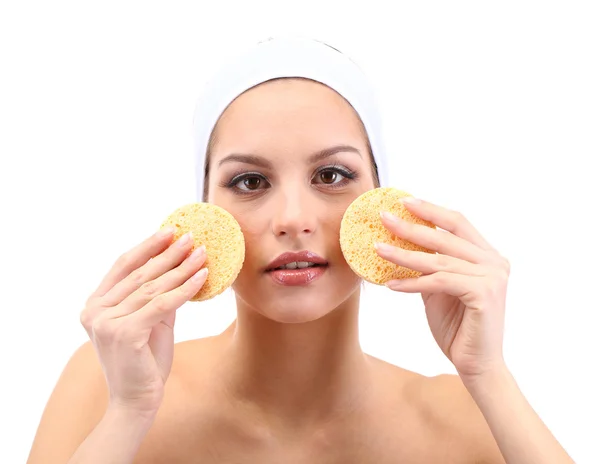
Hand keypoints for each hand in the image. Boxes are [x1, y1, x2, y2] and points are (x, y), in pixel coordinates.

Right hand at [79, 228, 207, 415]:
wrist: (136, 401)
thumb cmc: (144, 361)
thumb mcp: (150, 321)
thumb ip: (156, 295)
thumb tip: (180, 265)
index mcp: (95, 305)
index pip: (123, 266)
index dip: (147, 247)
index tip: (170, 230)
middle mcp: (94, 311)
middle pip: (139, 273)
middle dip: (168, 253)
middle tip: (192, 237)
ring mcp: (106, 322)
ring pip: (152, 287)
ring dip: (181, 268)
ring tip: (202, 253)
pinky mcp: (124, 333)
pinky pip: (162, 304)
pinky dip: (185, 289)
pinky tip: (202, 277)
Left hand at [375, 197, 509, 382]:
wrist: (476, 365)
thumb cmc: (458, 327)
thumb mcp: (439, 289)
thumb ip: (429, 266)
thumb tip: (399, 244)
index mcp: (487, 256)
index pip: (458, 223)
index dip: (430, 210)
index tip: (403, 201)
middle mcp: (494, 262)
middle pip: (446, 235)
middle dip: (411, 225)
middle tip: (383, 217)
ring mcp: (492, 277)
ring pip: (438, 260)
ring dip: (403, 254)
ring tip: (377, 249)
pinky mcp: (483, 294)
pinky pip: (438, 282)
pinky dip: (412, 282)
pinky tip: (390, 284)